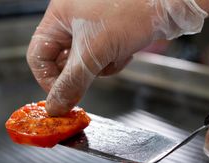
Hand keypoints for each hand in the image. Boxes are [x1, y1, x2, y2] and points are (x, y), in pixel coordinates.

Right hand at [27, 0, 207, 115]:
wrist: (170, 1)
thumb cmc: (132, 9)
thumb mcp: (94, 52)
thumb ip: (71, 83)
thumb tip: (55, 108)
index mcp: (58, 15)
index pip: (38, 56)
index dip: (48, 80)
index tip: (62, 96)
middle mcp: (71, 19)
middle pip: (61, 61)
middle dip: (80, 72)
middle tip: (92, 74)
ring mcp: (91, 25)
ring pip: (83, 62)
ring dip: (100, 66)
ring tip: (115, 53)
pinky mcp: (110, 32)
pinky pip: (101, 57)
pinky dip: (113, 59)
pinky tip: (126, 49)